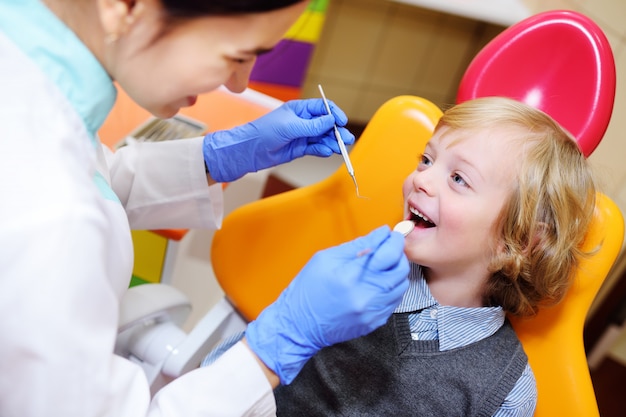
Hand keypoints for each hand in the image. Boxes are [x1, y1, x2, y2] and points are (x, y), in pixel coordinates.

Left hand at [202, 99, 354, 181]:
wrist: (250, 150)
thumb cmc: (265, 132)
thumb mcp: (291, 126)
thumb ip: (313, 125)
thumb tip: (331, 121)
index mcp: (300, 109)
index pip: (323, 108)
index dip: (334, 114)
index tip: (342, 122)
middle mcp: (303, 121)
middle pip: (326, 124)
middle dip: (337, 131)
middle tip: (347, 139)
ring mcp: (302, 135)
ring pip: (323, 137)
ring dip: (332, 142)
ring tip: (340, 148)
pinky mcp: (300, 148)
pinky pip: (316, 148)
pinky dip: (323, 150)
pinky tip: (328, 151)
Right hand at [245, 226, 409, 383]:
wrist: (299, 325)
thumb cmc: (308, 290)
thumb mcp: (325, 258)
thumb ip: (357, 245)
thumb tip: (381, 233)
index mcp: (349, 276)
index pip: (386, 252)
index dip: (394, 240)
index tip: (392, 235)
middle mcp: (364, 296)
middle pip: (400, 269)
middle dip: (398, 254)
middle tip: (388, 249)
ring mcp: (371, 312)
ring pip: (401, 285)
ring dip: (395, 272)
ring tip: (381, 267)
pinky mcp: (375, 322)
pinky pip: (395, 301)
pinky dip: (390, 289)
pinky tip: (376, 284)